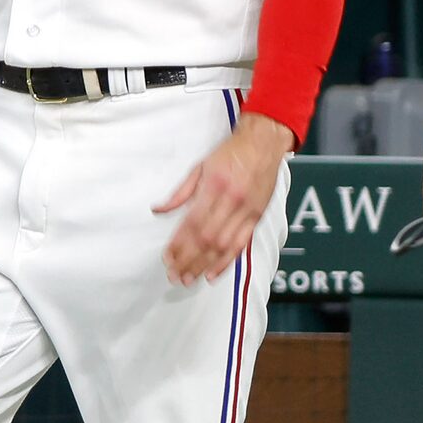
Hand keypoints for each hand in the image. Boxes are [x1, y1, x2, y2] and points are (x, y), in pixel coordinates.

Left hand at [156, 112, 292, 286]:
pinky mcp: (257, 217)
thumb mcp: (201, 166)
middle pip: (207, 239)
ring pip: (223, 246)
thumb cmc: (231, 152)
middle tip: (174, 275)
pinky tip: (212, 274)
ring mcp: (247, 211)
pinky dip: (226, 262)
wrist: (264, 143)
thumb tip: (159, 210)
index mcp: (215, 186)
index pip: (193, 223)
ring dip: (204, 266)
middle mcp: (232, 201)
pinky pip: (241, 245)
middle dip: (188, 260)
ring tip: (188, 280)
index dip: (179, 244)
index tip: (167, 258)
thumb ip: (180, 192)